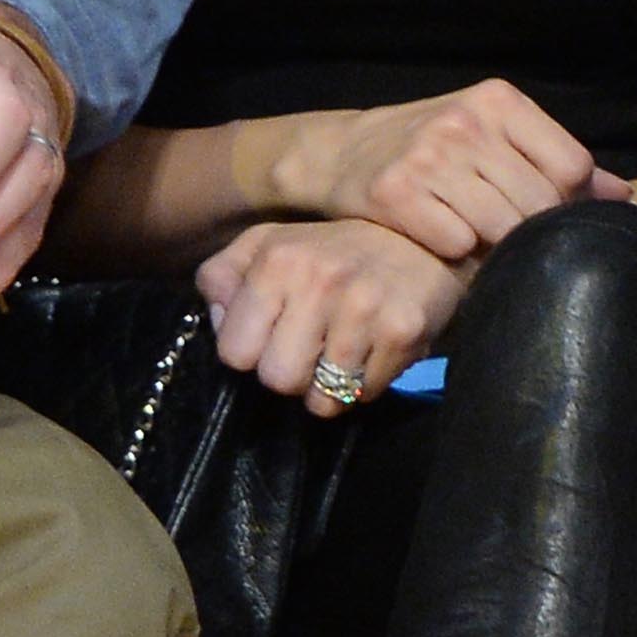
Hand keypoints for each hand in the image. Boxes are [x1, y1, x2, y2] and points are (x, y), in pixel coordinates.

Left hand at [197, 217, 467, 418]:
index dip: (250, 353)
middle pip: (278, 380)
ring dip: (327, 386)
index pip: (235, 352)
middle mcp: (319, 281)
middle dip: (289, 374)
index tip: (269, 338)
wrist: (420, 237)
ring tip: (338, 353)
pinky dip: (363, 386)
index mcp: (277, 260)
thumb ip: (223, 276)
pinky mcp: (403, 332)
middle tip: (308, 350)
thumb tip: (216, 320)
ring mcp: (364, 308)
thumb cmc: (332, 247)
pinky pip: (363, 396)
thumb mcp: (267, 243)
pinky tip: (369, 352)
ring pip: (322, 398)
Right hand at [253, 80, 629, 262]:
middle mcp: (465, 121)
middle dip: (531, 231)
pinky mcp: (395, 193)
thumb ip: (557, 163)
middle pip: (540, 203)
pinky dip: (456, 254)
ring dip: (494, 246)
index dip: (567, 201)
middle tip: (507, 234)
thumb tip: (627, 195)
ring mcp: (428, 155)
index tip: (542, 210)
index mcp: (500, 100)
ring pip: (501, 228)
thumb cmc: (437, 149)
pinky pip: (456, 244)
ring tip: (478, 238)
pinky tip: (442, 241)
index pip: (572, 166)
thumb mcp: (496, 137)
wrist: (346, 152)